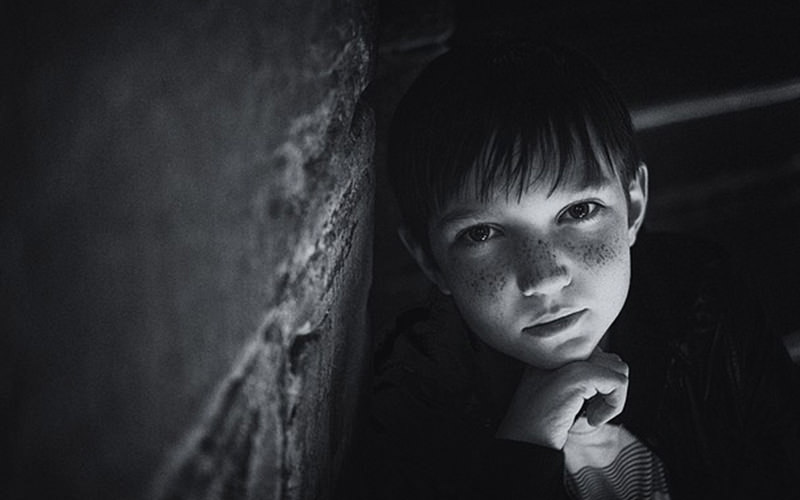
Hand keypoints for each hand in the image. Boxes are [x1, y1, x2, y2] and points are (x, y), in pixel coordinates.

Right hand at [495, 350, 628, 449]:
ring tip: (591, 413)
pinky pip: (618, 382)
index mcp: (554, 349)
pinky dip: (614, 406)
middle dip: (608, 389)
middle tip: (590, 410)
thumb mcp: (558, 387)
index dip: (599, 382)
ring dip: (613, 397)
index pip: (597, 352)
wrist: (523, 440)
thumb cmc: (540, 420)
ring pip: (618, 368)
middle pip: (610, 358)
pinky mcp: (577, 376)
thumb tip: (613, 366)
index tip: (585, 403)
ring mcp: (568, 360)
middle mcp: (560, 348)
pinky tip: (591, 420)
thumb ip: (578, 371)